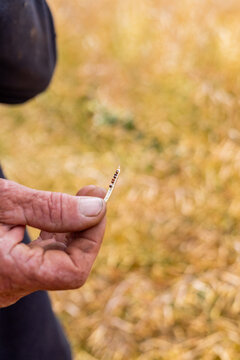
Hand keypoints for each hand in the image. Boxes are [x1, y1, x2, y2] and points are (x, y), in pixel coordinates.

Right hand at [0, 179, 105, 306]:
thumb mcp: (4, 201)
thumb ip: (50, 208)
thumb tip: (98, 209)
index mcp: (9, 274)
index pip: (72, 271)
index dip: (92, 238)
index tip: (98, 203)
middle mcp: (12, 286)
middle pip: (68, 264)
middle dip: (85, 227)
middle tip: (91, 192)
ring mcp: (11, 280)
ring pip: (57, 259)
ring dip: (73, 228)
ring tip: (80, 197)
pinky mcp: (10, 269)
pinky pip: (42, 255)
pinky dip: (55, 232)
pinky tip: (57, 212)